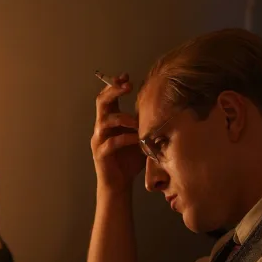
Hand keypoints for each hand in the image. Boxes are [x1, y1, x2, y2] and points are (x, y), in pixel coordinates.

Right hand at [91, 73, 142, 192]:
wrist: (119, 184)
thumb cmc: (129, 161)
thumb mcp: (139, 137)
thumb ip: (143, 123)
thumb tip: (163, 108)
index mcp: (109, 121)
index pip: (107, 97)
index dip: (114, 84)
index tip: (126, 76)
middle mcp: (101, 127)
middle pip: (101, 102)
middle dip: (114, 91)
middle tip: (127, 86)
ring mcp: (99, 140)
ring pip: (105, 120)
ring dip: (123, 118)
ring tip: (137, 122)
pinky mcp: (101, 154)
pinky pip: (112, 142)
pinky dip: (125, 138)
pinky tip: (137, 139)